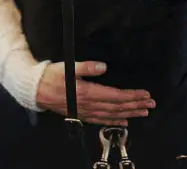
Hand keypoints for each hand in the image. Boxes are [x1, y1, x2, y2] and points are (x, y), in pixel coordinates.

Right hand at [36, 61, 155, 125]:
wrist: (35, 90)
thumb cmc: (52, 75)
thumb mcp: (68, 66)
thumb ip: (87, 67)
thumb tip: (104, 67)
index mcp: (87, 92)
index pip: (115, 96)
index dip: (131, 96)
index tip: (145, 94)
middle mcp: (88, 105)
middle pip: (117, 107)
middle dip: (135, 105)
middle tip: (151, 104)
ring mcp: (85, 112)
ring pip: (111, 115)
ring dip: (128, 113)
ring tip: (142, 112)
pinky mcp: (81, 114)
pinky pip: (101, 120)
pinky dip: (114, 121)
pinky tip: (124, 121)